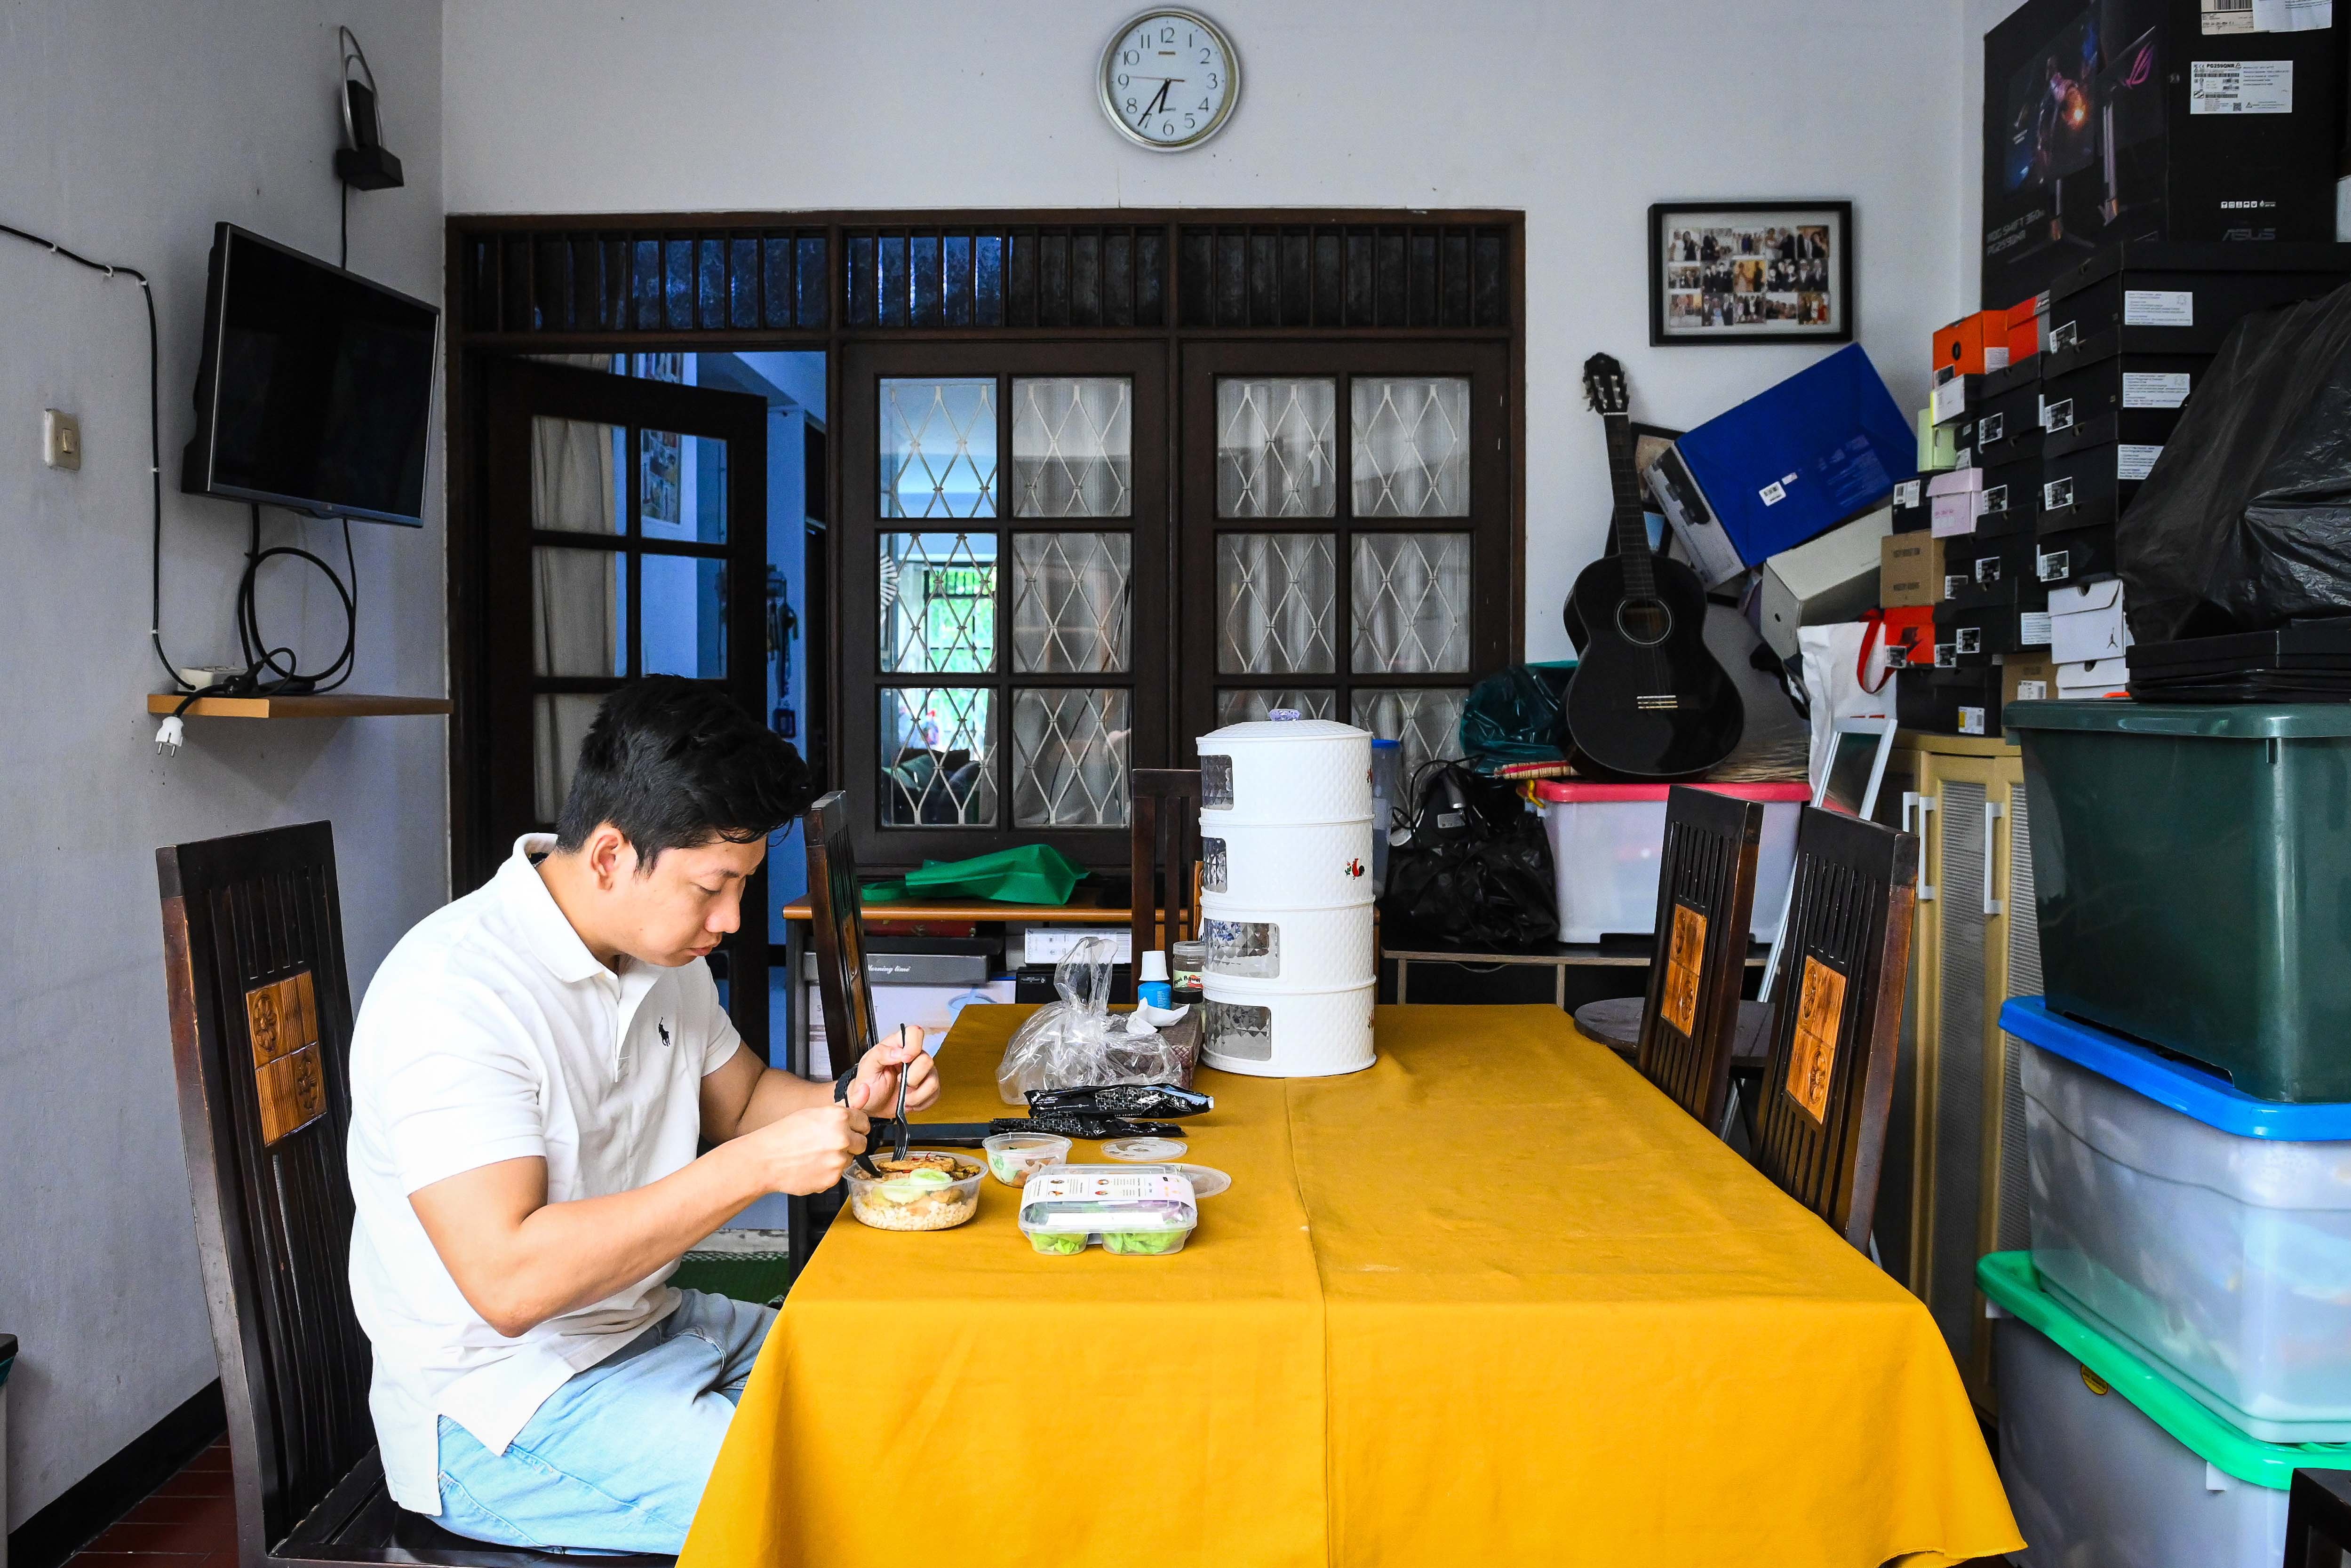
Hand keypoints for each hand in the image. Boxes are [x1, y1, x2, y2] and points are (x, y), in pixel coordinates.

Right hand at [742, 1091, 871, 1194]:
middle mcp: (842, 1138)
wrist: (765, 1160)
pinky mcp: (832, 1179)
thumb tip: (866, 1091)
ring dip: (837, 1159)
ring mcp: (838, 1160)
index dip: (854, 1126)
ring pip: (849, 1159)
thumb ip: (844, 1108)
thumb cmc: (784, 1134)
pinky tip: (811, 1167)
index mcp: (839, 1117)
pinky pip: (837, 1175)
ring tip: (815, 1155)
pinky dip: (827, 1173)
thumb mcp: (814, 1113)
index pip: (864, 1122)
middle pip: (862, 1143)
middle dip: (850, 1144)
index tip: (847, 1129)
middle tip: (828, 1144)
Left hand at [853, 1026, 940, 1117]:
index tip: (904, 1060)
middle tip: (899, 1082)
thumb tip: (899, 1052)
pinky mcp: (927, 1088)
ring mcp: (922, 1073)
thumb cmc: (868, 1083)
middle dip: (913, 1077)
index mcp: (898, 1046)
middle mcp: (913, 1057)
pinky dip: (921, 1102)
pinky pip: (935, 1094)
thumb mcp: (867, 1067)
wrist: (871, 1105)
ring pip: (933, 1079)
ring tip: (904, 1097)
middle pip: (927, 1060)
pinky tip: (909, 1102)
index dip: (913, 1045)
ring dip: (917, 1094)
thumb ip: (880, 1054)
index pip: (915, 1033)